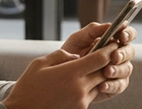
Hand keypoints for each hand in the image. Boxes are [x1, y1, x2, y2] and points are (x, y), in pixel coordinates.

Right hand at [0, 42, 120, 108]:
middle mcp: (80, 88)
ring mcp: (81, 101)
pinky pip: (92, 95)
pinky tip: (81, 83)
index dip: (109, 49)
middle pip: (104, 71)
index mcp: (71, 73)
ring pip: (100, 84)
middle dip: (108, 61)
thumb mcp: (40, 64)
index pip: (100, 59)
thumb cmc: (28, 88)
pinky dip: (91, 88)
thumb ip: (61, 56)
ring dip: (99, 75)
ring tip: (92, 68)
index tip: (113, 41)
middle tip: (109, 52)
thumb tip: (75, 57)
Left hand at [61, 23, 137, 102]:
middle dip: (123, 54)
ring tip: (106, 72)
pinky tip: (102, 86)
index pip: (127, 34)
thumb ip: (93, 30)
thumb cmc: (70, 54)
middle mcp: (117, 54)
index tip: (121, 37)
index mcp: (111, 41)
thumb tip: (110, 25)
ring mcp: (117, 70)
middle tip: (114, 57)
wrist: (60, 75)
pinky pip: (120, 85)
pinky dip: (113, 85)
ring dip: (118, 70)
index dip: (128, 34)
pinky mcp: (114, 85)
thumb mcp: (78, 39)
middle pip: (130, 51)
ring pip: (127, 69)